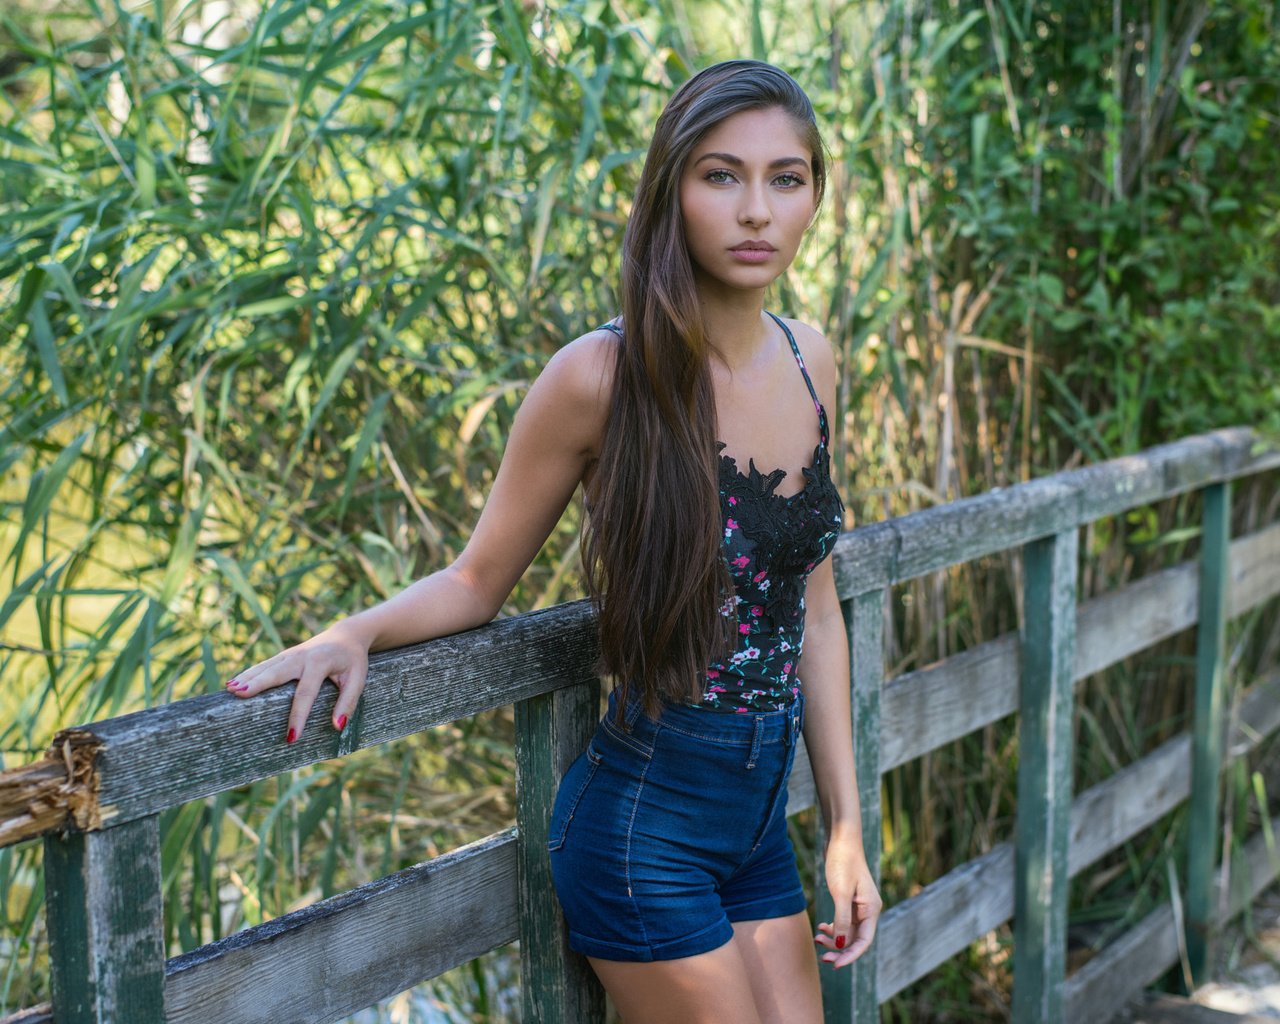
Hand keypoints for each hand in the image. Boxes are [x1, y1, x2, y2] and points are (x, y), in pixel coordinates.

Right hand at [225, 621, 369, 742]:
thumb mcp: (358, 679)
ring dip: (247, 677)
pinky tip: (232, 683)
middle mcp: (302, 656)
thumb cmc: (352, 660)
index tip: (291, 737)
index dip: (298, 716)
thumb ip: (348, 702)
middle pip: (277, 672)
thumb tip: (337, 726)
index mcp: (320, 662)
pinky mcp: (285, 656)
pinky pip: (265, 665)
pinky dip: (248, 673)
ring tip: (229, 689)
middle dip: (258, 684)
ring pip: (266, 666)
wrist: (347, 635)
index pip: (306, 693)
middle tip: (239, 695)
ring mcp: (291, 654)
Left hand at [814, 829, 881, 968]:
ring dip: (833, 938)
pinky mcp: (850, 900)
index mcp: (871, 910)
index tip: (834, 965)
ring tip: (817, 938)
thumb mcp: (840, 893)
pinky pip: (843, 922)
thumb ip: (841, 920)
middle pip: (855, 939)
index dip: (850, 956)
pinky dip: (833, 927)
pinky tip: (821, 927)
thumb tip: (841, 944)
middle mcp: (868, 910)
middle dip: (839, 949)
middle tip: (821, 956)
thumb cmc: (843, 863)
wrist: (841, 839)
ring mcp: (860, 906)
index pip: (863, 942)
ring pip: (847, 932)